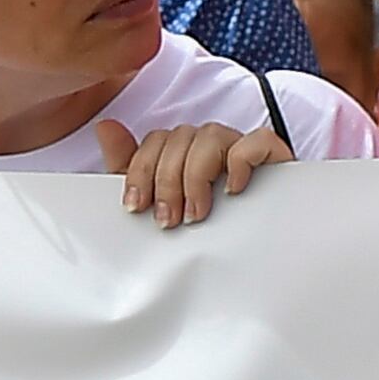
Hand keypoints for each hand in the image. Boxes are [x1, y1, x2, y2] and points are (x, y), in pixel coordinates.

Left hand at [96, 111, 283, 227]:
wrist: (255, 252)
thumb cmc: (205, 224)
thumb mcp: (157, 199)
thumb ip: (129, 165)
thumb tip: (105, 126)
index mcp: (184, 149)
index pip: (156, 140)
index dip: (141, 171)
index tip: (137, 207)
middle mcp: (211, 142)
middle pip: (180, 137)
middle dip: (167, 182)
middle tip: (169, 220)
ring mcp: (242, 146)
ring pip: (211, 136)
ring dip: (196, 176)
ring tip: (197, 212)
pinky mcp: (273, 155)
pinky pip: (257, 141)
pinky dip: (241, 162)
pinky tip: (232, 189)